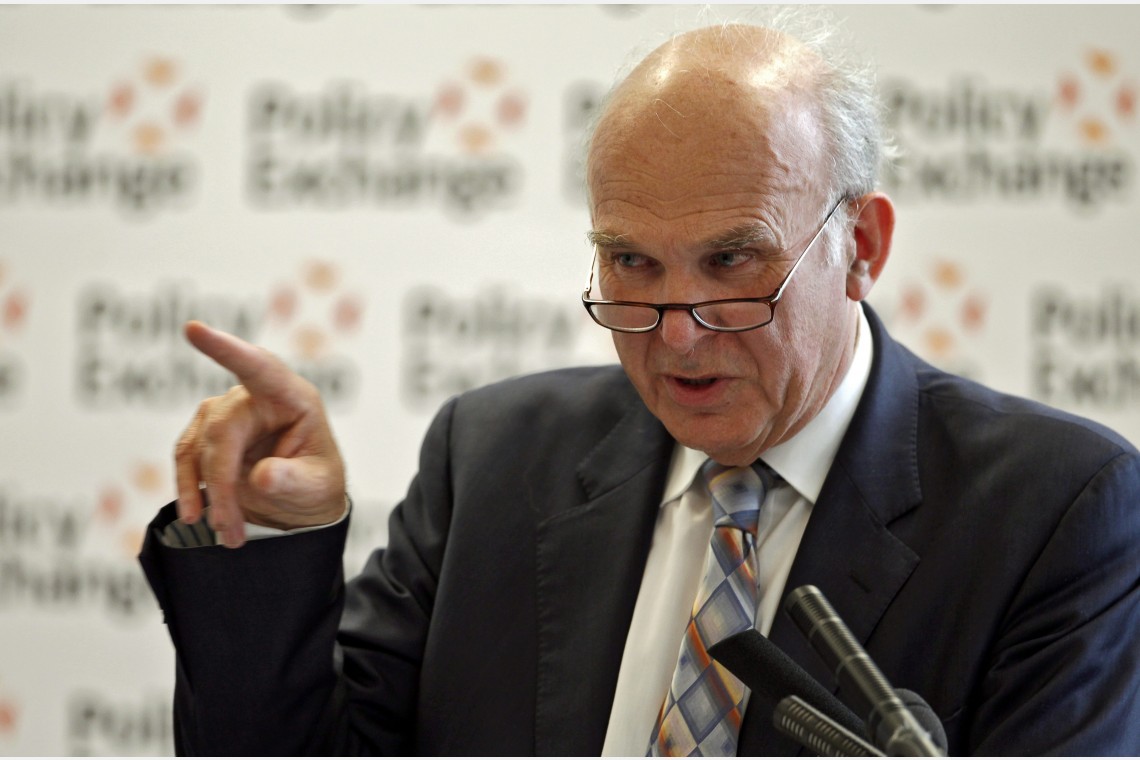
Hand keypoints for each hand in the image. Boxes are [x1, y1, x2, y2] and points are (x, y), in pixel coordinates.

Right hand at [174, 321, 346, 548]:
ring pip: (199, 447)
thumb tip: (264, 475)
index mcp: (292, 398)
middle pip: (223, 431)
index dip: (227, 349)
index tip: (193, 329)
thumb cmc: (316, 483)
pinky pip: (185, 457)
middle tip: (229, 527)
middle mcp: (256, 398)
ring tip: (226, 534)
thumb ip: (294, 480)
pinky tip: (196, 514)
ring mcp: (226, 413)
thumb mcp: (318, 487)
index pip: (259, 367)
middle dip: (222, 482)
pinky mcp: (205, 434)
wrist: (300, 502)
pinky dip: (187, 488)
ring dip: (205, 492)